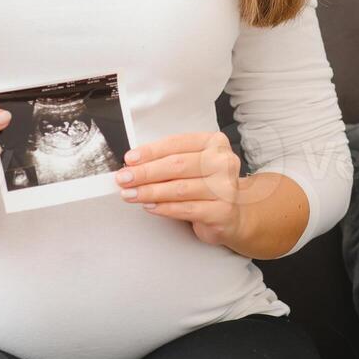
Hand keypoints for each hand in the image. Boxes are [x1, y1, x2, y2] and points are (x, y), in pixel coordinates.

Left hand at [115, 131, 245, 246]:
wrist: (234, 214)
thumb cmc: (207, 185)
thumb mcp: (193, 165)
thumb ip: (169, 160)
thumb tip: (134, 165)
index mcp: (215, 143)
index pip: (177, 144)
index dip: (150, 151)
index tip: (130, 159)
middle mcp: (223, 162)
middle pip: (177, 165)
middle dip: (145, 172)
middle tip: (124, 178)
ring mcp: (225, 188)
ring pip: (179, 189)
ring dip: (149, 192)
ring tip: (130, 194)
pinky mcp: (222, 211)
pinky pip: (186, 209)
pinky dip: (163, 208)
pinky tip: (149, 206)